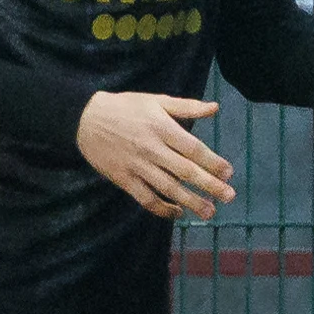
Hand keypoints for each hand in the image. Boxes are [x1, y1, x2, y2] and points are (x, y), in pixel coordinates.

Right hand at [76, 91, 235, 219]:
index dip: (212, 162)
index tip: (229, 173)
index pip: (192, 148)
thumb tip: (215, 107)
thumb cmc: (125, 107)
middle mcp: (151, 148)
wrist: (84, 119)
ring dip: (190, 202)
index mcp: (161, 127)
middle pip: (184, 171)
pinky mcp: (123, 179)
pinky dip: (162, 208)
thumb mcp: (156, 100)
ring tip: (209, 212)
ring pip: (167, 188)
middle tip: (229, 197)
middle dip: (209, 186)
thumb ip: (187, 106)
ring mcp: (136, 166)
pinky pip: (145, 198)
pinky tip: (178, 212)